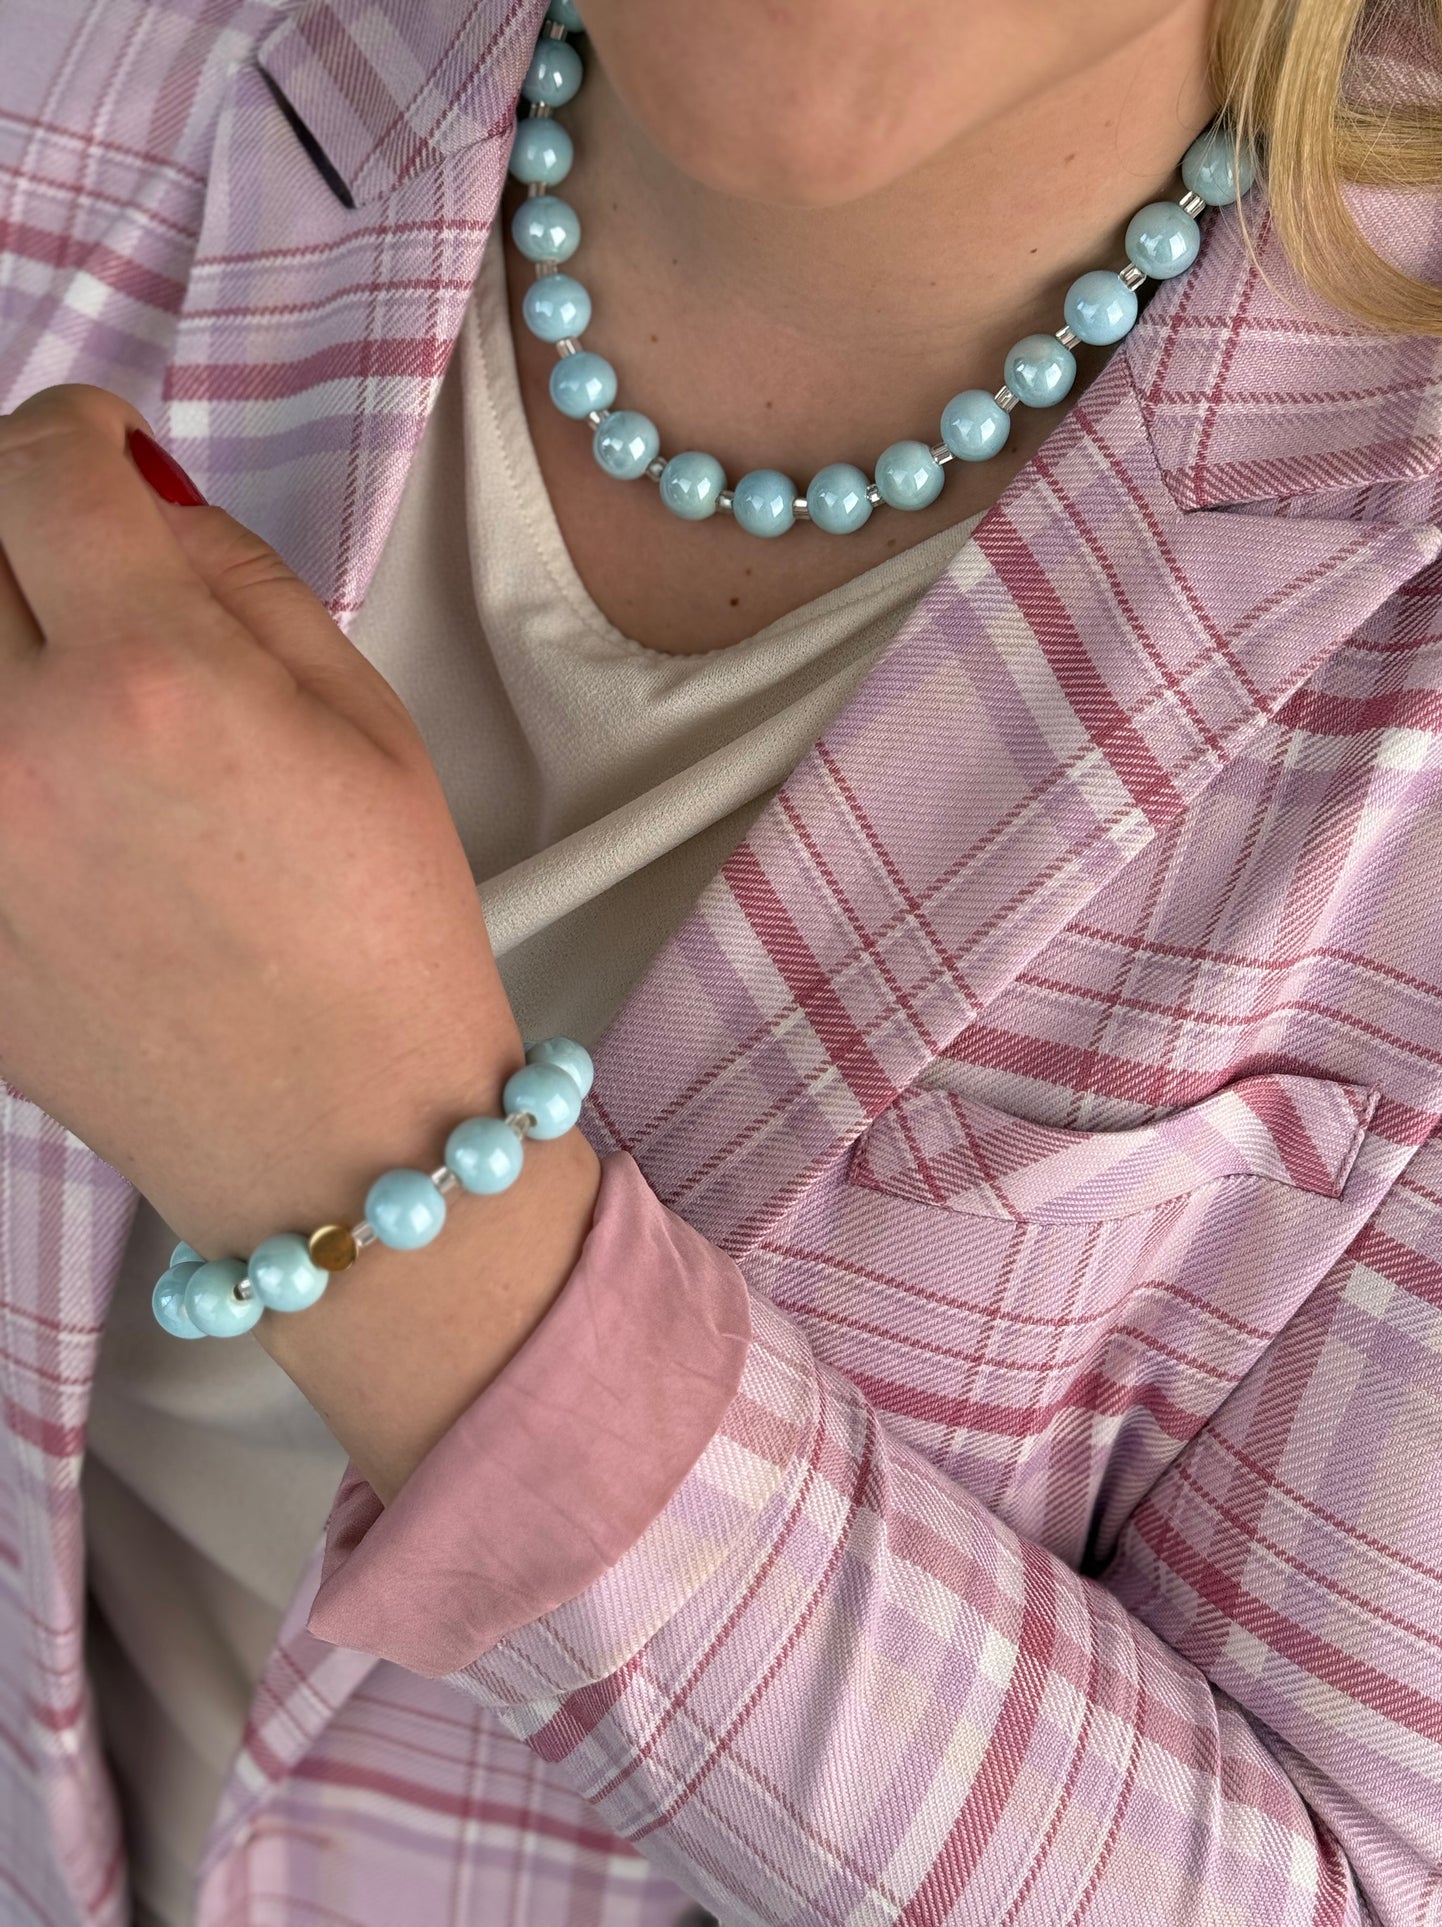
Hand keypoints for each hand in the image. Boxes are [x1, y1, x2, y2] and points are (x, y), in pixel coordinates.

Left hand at [0, 385, 523, 1261]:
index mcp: (153, 686)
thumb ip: (234, 574)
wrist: (337, 1134)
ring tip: (60, 663)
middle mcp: (17, 754)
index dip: (76, 426)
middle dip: (16, 512)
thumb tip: (133, 495)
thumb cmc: (380, 929)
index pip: (39, 467)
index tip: (106, 448)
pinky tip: (54, 771)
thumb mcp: (363, 719)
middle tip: (80, 547)